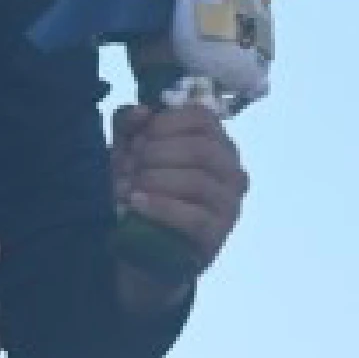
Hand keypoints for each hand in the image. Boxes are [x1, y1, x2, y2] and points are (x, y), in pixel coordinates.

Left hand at [111, 103, 248, 310]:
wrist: (141, 246)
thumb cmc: (141, 188)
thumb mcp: (126, 151)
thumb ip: (128, 126)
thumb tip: (142, 111)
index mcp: (215, 144)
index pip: (203, 117)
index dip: (165, 123)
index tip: (139, 138)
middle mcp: (232, 172)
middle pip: (202, 148)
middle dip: (155, 153)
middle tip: (127, 165)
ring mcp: (230, 205)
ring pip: (198, 181)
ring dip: (153, 180)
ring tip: (126, 187)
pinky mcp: (217, 235)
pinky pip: (194, 217)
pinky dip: (160, 207)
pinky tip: (136, 203)